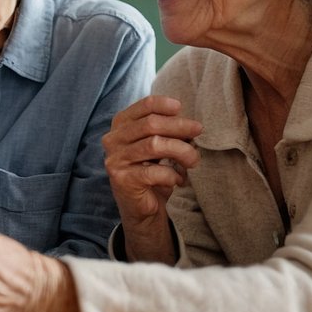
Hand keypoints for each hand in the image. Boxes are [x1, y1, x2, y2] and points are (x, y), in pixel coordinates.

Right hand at [102, 95, 201, 260]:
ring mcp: (115, 160)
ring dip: (181, 151)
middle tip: (198, 131)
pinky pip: (155, 172)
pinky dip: (173, 175)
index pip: (143, 106)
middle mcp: (113, 139)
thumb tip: (191, 124)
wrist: (141, 207)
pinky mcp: (123, 179)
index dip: (164, 104)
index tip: (181, 108)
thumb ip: (167, 131)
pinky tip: (179, 180)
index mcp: (120, 125)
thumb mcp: (158, 145)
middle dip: (180, 126)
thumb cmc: (151, 171)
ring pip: (155, 145)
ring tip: (193, 160)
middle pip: (151, 124)